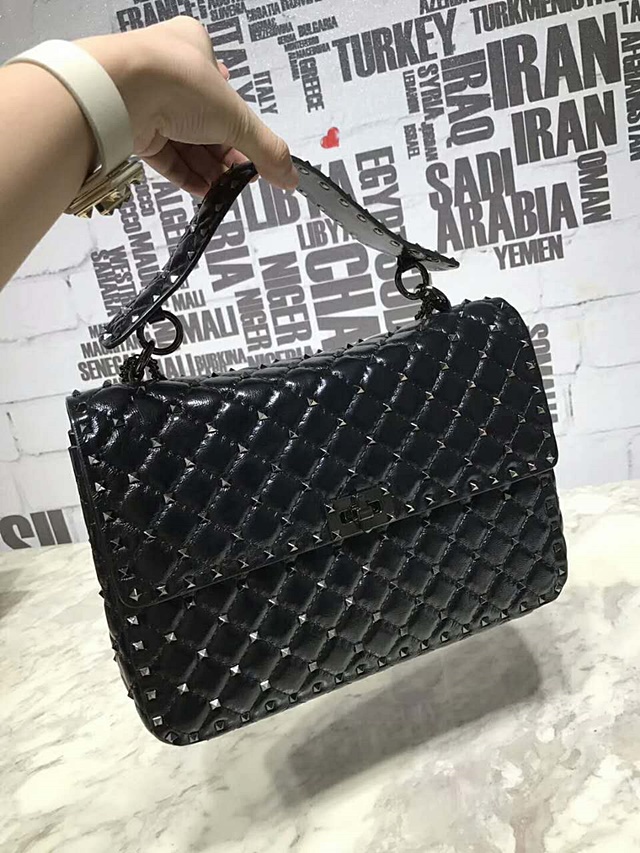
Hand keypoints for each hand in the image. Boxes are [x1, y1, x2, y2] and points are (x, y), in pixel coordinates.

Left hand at [77, 17, 297, 195]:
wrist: (120, 91)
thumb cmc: (174, 79)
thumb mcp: (236, 116)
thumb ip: (266, 149)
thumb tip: (291, 174)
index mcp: (194, 49)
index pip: (224, 93)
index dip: (240, 126)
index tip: (253, 154)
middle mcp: (169, 71)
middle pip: (206, 123)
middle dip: (225, 154)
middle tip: (242, 177)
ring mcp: (148, 100)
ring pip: (185, 141)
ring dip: (208, 169)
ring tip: (225, 189)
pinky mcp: (133, 127)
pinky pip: (164, 156)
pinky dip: (185, 175)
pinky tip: (204, 191)